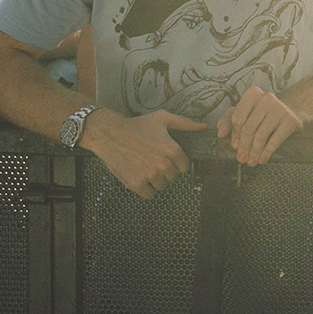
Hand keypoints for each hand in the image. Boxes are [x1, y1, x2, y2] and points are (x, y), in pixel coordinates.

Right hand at [84, 108, 206, 199]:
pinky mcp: (136, 184)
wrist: (110, 133)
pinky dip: (145, 189)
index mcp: (172, 149)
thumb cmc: (137, 125)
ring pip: (161, 186)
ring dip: (155, 180)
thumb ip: (185, 124)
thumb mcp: (162, 119)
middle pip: (173, 178)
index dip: (177, 162)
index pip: (185, 167)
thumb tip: (203, 127)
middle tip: (153, 160)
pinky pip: (149, 195)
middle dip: (166, 171)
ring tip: (145, 167)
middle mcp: (163, 164)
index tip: (167, 158)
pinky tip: (140, 176)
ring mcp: (150, 175)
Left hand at [216, 85, 302, 165]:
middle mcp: (266, 98)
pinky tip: (262, 160)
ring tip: (251, 162)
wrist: (291, 112)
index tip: (235, 146)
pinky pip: (275, 140)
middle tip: (241, 159)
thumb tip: (220, 134)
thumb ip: (227, 121)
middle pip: (248, 128)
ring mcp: (280, 108)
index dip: (235, 135)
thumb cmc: (262, 114)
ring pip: (260, 135)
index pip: (238, 118)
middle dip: (243, 147)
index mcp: (252, 94)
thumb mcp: (244, 113)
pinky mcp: (290, 120)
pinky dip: (266, 153)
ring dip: (254, 152)